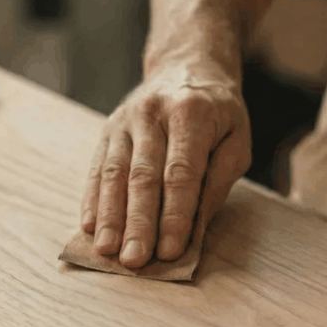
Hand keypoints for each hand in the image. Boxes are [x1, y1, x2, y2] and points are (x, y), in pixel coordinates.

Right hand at [81, 63, 251, 267]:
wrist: (186, 66)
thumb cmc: (218, 113)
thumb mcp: (236, 140)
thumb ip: (217, 180)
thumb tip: (195, 228)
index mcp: (192, 113)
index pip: (180, 173)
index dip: (174, 215)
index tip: (170, 251)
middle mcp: (154, 113)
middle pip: (143, 176)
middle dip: (138, 223)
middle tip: (134, 260)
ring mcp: (125, 120)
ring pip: (114, 173)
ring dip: (110, 216)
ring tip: (107, 250)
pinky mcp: (108, 129)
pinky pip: (98, 168)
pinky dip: (93, 200)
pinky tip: (90, 227)